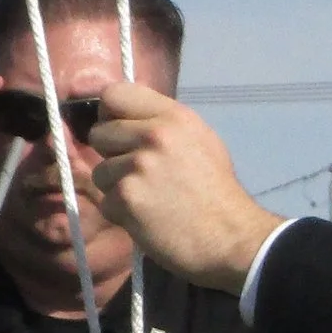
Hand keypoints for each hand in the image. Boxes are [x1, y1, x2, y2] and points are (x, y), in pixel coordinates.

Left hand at [87, 83, 280, 291]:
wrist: (231, 238)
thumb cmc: (218, 195)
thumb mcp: (201, 143)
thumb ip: (164, 127)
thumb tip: (127, 122)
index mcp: (175, 116)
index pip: (115, 94)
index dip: (110, 115)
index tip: (119, 134)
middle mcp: (154, 134)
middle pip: (100, 134)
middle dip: (112, 156)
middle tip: (140, 176)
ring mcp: (139, 165)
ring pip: (100, 172)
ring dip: (117, 189)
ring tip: (150, 201)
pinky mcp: (127, 196)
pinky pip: (106, 203)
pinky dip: (122, 215)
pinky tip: (148, 220)